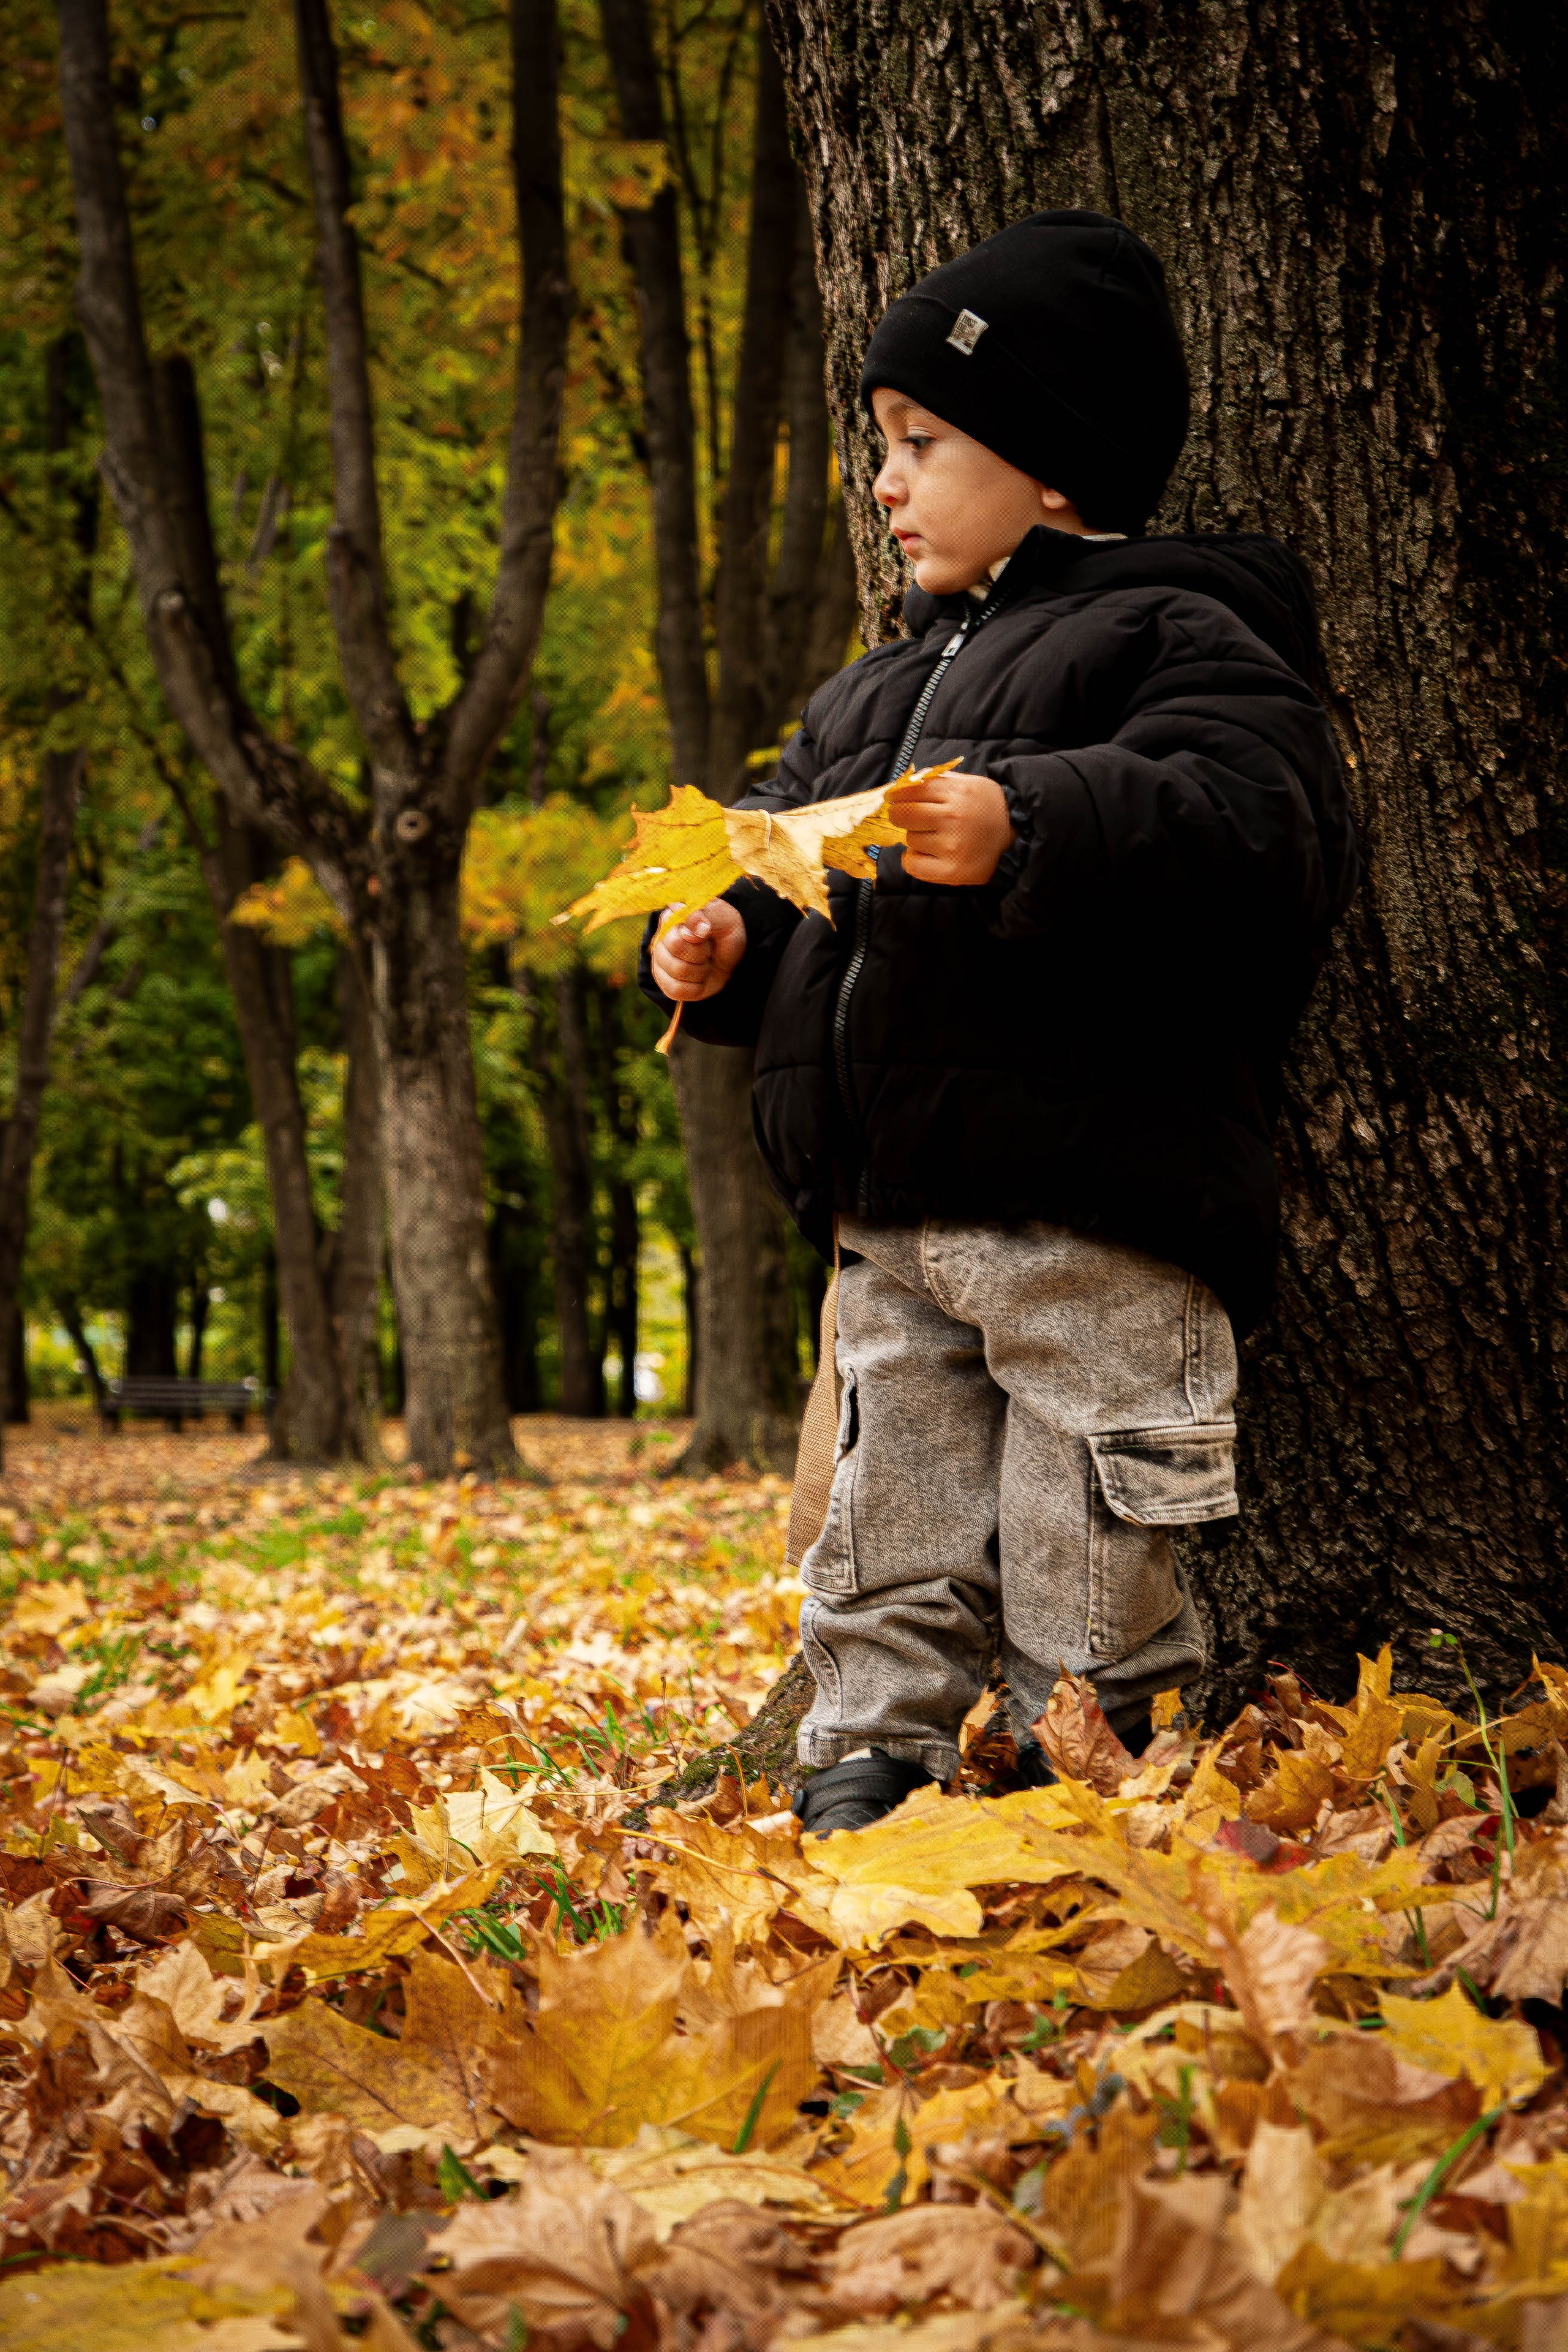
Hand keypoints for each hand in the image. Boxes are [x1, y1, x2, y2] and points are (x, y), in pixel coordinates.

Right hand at [649, 898, 747, 1001]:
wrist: (732, 958)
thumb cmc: (725, 933)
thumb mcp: (725, 919)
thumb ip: (709, 917)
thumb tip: (694, 930)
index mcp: (671, 918)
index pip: (676, 934)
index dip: (698, 939)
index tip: (708, 933)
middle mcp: (660, 939)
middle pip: (677, 951)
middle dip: (701, 953)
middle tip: (708, 949)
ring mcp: (660, 963)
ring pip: (678, 971)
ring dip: (701, 970)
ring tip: (705, 962)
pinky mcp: (665, 983)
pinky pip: (677, 990)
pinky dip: (696, 987)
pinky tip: (700, 978)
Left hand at [888, 770, 1015, 885]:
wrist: (1015, 838)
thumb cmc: (987, 808)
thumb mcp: (969, 783)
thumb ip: (938, 780)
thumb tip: (901, 785)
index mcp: (958, 792)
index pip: (911, 791)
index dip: (898, 796)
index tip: (897, 801)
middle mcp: (954, 817)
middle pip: (903, 815)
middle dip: (901, 816)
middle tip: (909, 819)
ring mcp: (952, 846)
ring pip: (909, 839)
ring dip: (915, 838)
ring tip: (934, 838)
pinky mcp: (950, 871)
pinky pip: (911, 864)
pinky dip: (914, 860)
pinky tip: (927, 855)